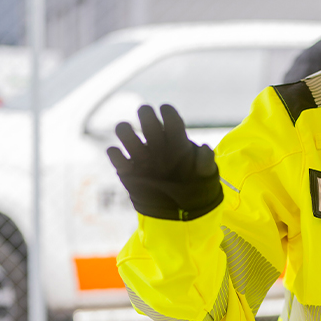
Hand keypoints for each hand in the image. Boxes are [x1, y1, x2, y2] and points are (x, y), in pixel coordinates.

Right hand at [106, 104, 222, 220]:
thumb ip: (205, 163)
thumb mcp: (204, 176)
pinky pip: (115, 156)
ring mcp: (141, 156)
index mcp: (177, 142)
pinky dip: (116, 155)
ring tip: (133, 140)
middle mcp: (157, 144)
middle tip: (145, 115)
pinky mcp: (128, 171)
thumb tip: (205, 148)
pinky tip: (126, 162)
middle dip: (146, 115)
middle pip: (148, 121)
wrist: (177, 211)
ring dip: (125, 131)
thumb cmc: (193, 186)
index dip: (168, 113)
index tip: (164, 109)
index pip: (172, 121)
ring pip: (126, 133)